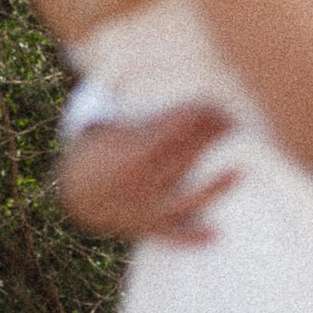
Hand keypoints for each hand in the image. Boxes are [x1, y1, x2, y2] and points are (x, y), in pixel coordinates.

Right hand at [56, 108, 237, 244]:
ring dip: (212, 187)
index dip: (194, 116)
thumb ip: (124, 110)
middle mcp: (141, 181)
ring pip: (184, 198)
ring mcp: (145, 208)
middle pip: (183, 156)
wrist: (73, 197)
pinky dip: (193, 236)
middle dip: (208, 138)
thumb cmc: (93, 152)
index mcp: (130, 152)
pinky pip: (172, 235)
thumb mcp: (101, 126)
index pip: (171, 130)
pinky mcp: (147, 228)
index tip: (214, 103)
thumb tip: (132, 75)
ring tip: (239, 172)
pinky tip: (217, 234)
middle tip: (231, 121)